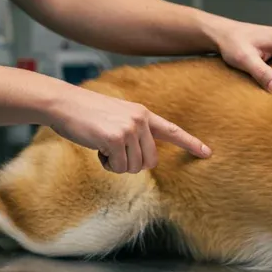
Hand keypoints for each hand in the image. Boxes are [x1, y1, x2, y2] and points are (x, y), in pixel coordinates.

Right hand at [48, 84, 210, 173]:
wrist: (64, 104)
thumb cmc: (87, 114)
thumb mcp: (117, 116)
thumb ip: (134, 132)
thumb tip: (143, 160)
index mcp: (143, 114)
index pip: (172, 130)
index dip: (190, 143)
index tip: (207, 153)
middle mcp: (140, 120)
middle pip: (150, 161)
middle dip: (132, 164)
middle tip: (113, 152)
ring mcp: (129, 129)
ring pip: (134, 167)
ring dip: (117, 164)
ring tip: (103, 146)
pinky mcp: (116, 138)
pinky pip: (118, 167)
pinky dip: (107, 165)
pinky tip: (97, 148)